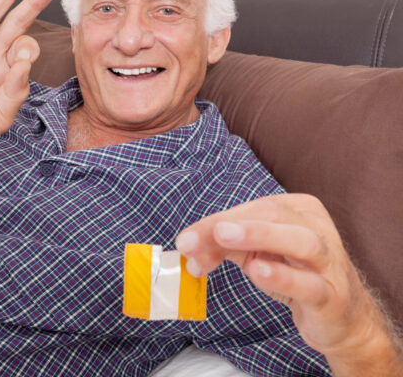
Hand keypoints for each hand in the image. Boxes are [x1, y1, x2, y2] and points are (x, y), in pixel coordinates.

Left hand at [176, 194, 401, 374]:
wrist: (340, 318)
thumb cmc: (293, 274)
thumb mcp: (254, 254)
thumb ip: (222, 246)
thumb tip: (188, 247)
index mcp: (298, 209)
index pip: (253, 208)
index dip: (215, 221)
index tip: (185, 240)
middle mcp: (317, 228)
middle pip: (271, 215)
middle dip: (228, 225)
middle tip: (193, 238)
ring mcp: (329, 262)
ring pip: (301, 241)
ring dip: (258, 235)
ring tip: (224, 237)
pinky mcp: (332, 296)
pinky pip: (309, 283)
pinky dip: (282, 276)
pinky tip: (257, 271)